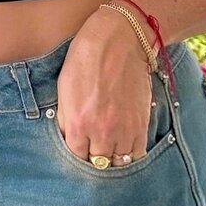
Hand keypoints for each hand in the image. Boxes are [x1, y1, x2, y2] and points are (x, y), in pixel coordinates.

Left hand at [55, 9, 154, 166]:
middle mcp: (101, 132)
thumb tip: (68, 138)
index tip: (79, 149)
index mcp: (77, 123)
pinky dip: (130, 155)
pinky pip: (137, 154)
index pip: (75, 158)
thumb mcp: (64, 88)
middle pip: (98, 165)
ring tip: (109, 150)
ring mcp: (124, 130)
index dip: (77, 154)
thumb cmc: (86, 59)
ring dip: (113, 159)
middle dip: (94, 159)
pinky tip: (124, 148)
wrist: (119, 40)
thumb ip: (65, 118)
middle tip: (93, 150)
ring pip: (119, 164)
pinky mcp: (141, 124)